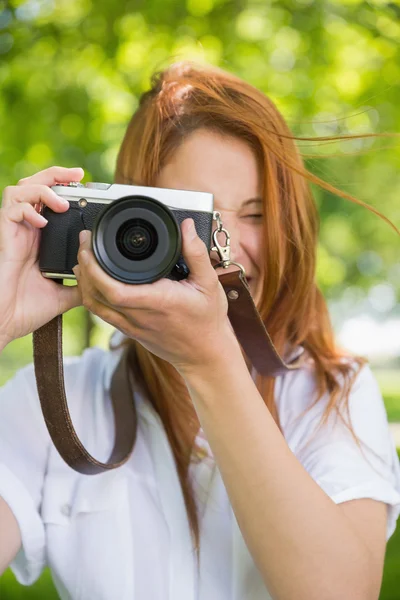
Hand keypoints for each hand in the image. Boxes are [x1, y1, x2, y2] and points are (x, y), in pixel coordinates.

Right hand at [0, 166, 83, 346]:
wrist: (5, 323)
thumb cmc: (26, 310)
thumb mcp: (64, 295)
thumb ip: (81, 284)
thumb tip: (102, 281)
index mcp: (39, 239)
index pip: (48, 202)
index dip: (63, 189)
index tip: (86, 188)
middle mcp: (26, 231)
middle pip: (34, 186)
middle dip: (55, 175)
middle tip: (78, 175)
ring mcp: (13, 233)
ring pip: (20, 189)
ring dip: (43, 189)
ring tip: (61, 203)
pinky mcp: (4, 238)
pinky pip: (10, 210)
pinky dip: (27, 210)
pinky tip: (42, 223)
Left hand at [72, 218, 236, 372]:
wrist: (204, 354)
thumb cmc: (207, 320)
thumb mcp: (209, 283)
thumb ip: (196, 253)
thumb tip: (186, 227)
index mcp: (158, 301)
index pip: (115, 289)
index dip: (95, 269)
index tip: (92, 246)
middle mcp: (140, 316)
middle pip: (96, 294)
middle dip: (84, 266)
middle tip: (85, 243)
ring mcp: (132, 326)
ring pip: (94, 305)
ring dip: (83, 281)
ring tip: (83, 259)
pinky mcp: (129, 331)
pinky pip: (102, 313)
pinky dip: (91, 295)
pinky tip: (92, 281)